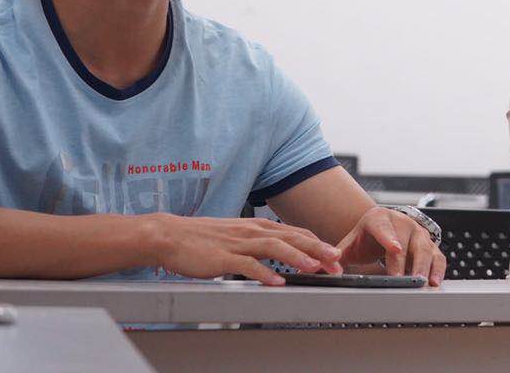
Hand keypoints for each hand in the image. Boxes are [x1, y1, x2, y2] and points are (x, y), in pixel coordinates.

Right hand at [146, 214, 342, 285]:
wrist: (172, 236)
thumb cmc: (205, 239)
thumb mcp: (239, 236)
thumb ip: (261, 243)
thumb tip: (284, 253)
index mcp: (259, 227)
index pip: (297, 234)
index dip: (319, 244)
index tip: (337, 256)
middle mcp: (253, 231)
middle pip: (292, 238)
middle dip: (318, 249)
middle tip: (337, 261)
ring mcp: (238, 243)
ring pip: (274, 247)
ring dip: (297, 257)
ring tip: (315, 268)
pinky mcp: (222, 257)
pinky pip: (246, 265)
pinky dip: (263, 273)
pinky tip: (277, 281)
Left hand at [334, 207, 446, 286]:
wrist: (380, 229)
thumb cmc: (364, 238)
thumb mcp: (348, 244)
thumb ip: (334, 257)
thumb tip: (320, 268)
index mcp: (379, 219)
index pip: (384, 228)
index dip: (389, 238)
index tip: (394, 248)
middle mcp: (402, 222)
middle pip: (407, 242)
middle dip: (407, 262)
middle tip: (407, 279)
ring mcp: (417, 233)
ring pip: (424, 249)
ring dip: (425, 267)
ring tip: (423, 283)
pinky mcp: (429, 244)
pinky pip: (437, 256)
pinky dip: (437, 269)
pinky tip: (435, 282)